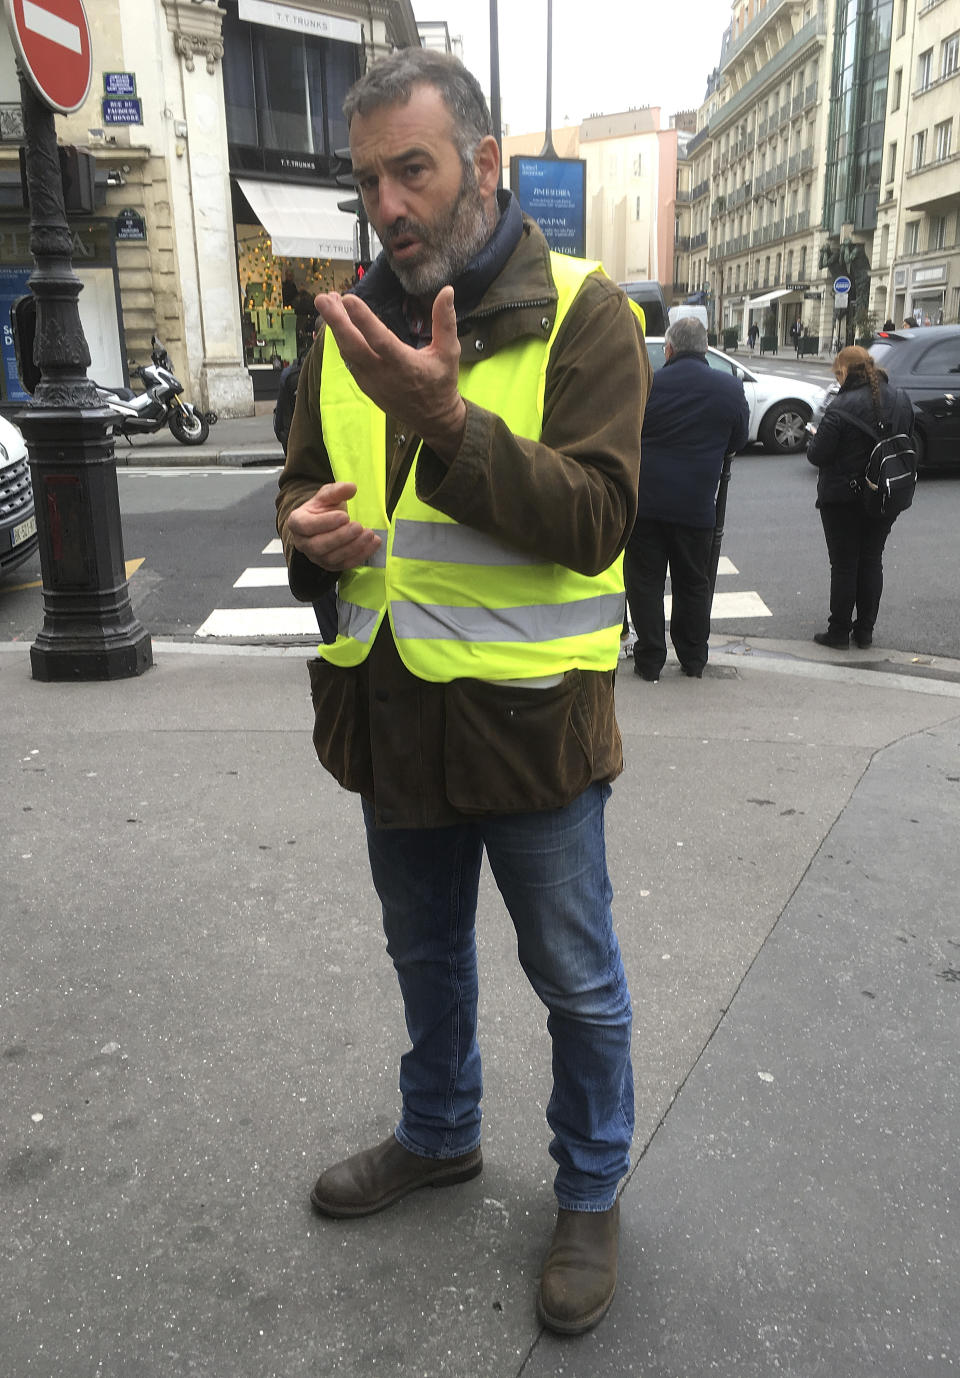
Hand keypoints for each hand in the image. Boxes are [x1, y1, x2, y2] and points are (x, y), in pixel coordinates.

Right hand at [286, 482, 381, 570]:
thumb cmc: (324, 509)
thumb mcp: (327, 495)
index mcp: (297, 522)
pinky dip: (361, 555)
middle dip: (341, 537)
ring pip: (332, 558)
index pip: (306, 526)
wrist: (327, 522)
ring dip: (353, 547)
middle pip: (318, 545)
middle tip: (358, 526)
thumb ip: (337, 490)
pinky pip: (345, 565)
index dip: (325, 522)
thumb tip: (351, 488)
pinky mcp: (330, 566)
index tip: (344, 516)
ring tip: (369, 534)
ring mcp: (316, 557)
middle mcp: (303, 543)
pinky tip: (373, 544)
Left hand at [315, 286, 466, 457]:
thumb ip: (445, 321)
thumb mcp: (449, 351)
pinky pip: (349, 360)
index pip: (380, 340)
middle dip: (335, 322)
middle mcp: (384, 374)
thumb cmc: (441, 382)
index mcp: (405, 365)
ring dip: (336, 328)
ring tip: (328, 303)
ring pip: (347, 352)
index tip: (348, 299)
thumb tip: (447, 290)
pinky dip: (341, 340)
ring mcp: (371, 381)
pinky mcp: (365, 385)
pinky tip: (338, 322)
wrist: (432, 418)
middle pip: (353, 346)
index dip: (363, 319)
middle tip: (322, 299)